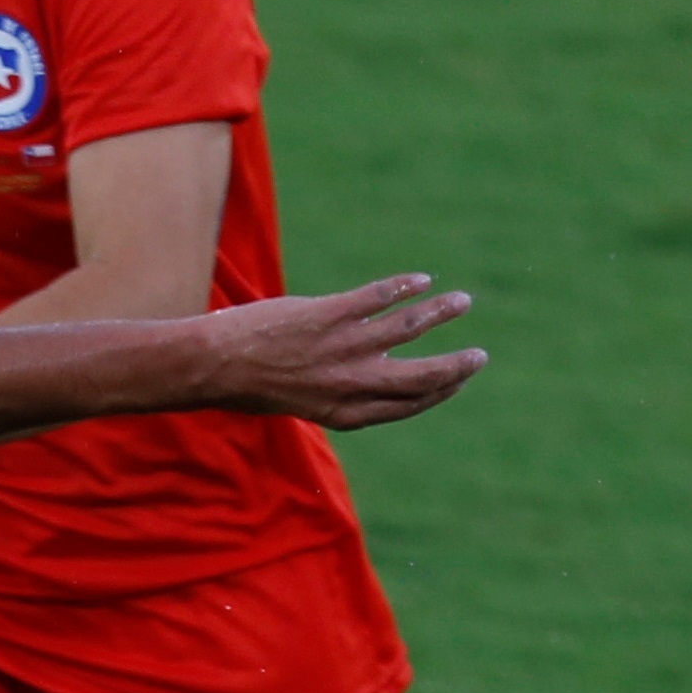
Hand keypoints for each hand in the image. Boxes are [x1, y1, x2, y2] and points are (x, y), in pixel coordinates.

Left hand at [197, 275, 484, 429]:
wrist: (212, 365)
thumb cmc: (248, 385)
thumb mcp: (297, 401)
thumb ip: (335, 393)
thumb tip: (365, 377)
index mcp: (342, 412)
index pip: (404, 407)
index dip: (436, 394)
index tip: (456, 381)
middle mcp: (349, 384)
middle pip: (420, 378)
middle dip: (455, 368)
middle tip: (479, 356)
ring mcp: (342, 348)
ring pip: (408, 329)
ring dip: (440, 314)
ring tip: (462, 302)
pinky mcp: (331, 315)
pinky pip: (380, 298)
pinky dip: (405, 287)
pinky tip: (422, 280)